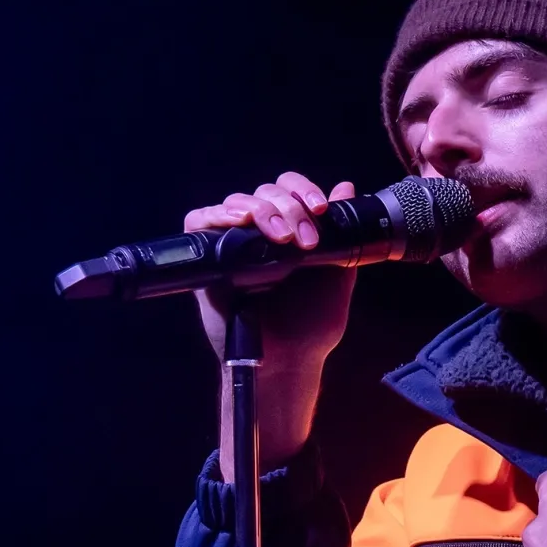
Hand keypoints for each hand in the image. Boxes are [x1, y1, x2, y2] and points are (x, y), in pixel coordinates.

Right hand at [186, 172, 359, 469]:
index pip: (289, 190)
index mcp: (290, 231)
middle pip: (265, 192)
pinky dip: (216, 214)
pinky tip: (240, 221)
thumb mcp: (338, 274)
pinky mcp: (207, 258)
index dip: (303, 191)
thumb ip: (342, 233)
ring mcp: (233, 243)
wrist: (289, 359)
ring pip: (237, 202)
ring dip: (262, 210)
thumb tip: (346, 187)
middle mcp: (260, 233)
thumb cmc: (312, 324)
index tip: (321, 209)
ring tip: (281, 238)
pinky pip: (199, 220)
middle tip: (303, 240)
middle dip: (288, 207)